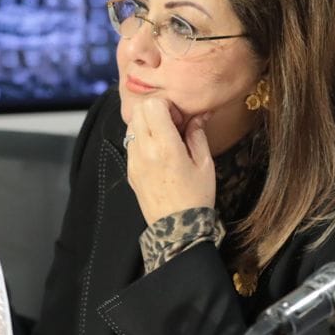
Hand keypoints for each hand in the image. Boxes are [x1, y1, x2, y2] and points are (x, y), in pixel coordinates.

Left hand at [126, 94, 214, 223]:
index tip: (179, 118)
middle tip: (172, 124)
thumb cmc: (196, 197)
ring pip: (131, 124)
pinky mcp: (129, 170)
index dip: (167, 106)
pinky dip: (141, 138)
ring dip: (146, 123)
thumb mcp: (205, 164)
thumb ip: (198, 134)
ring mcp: (133, 161)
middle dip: (155, 110)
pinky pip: (130, 142)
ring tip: (164, 137)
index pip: (153, 105)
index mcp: (165, 147)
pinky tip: (157, 151)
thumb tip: (198, 115)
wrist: (177, 228)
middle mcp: (144, 151)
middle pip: (138, 110)